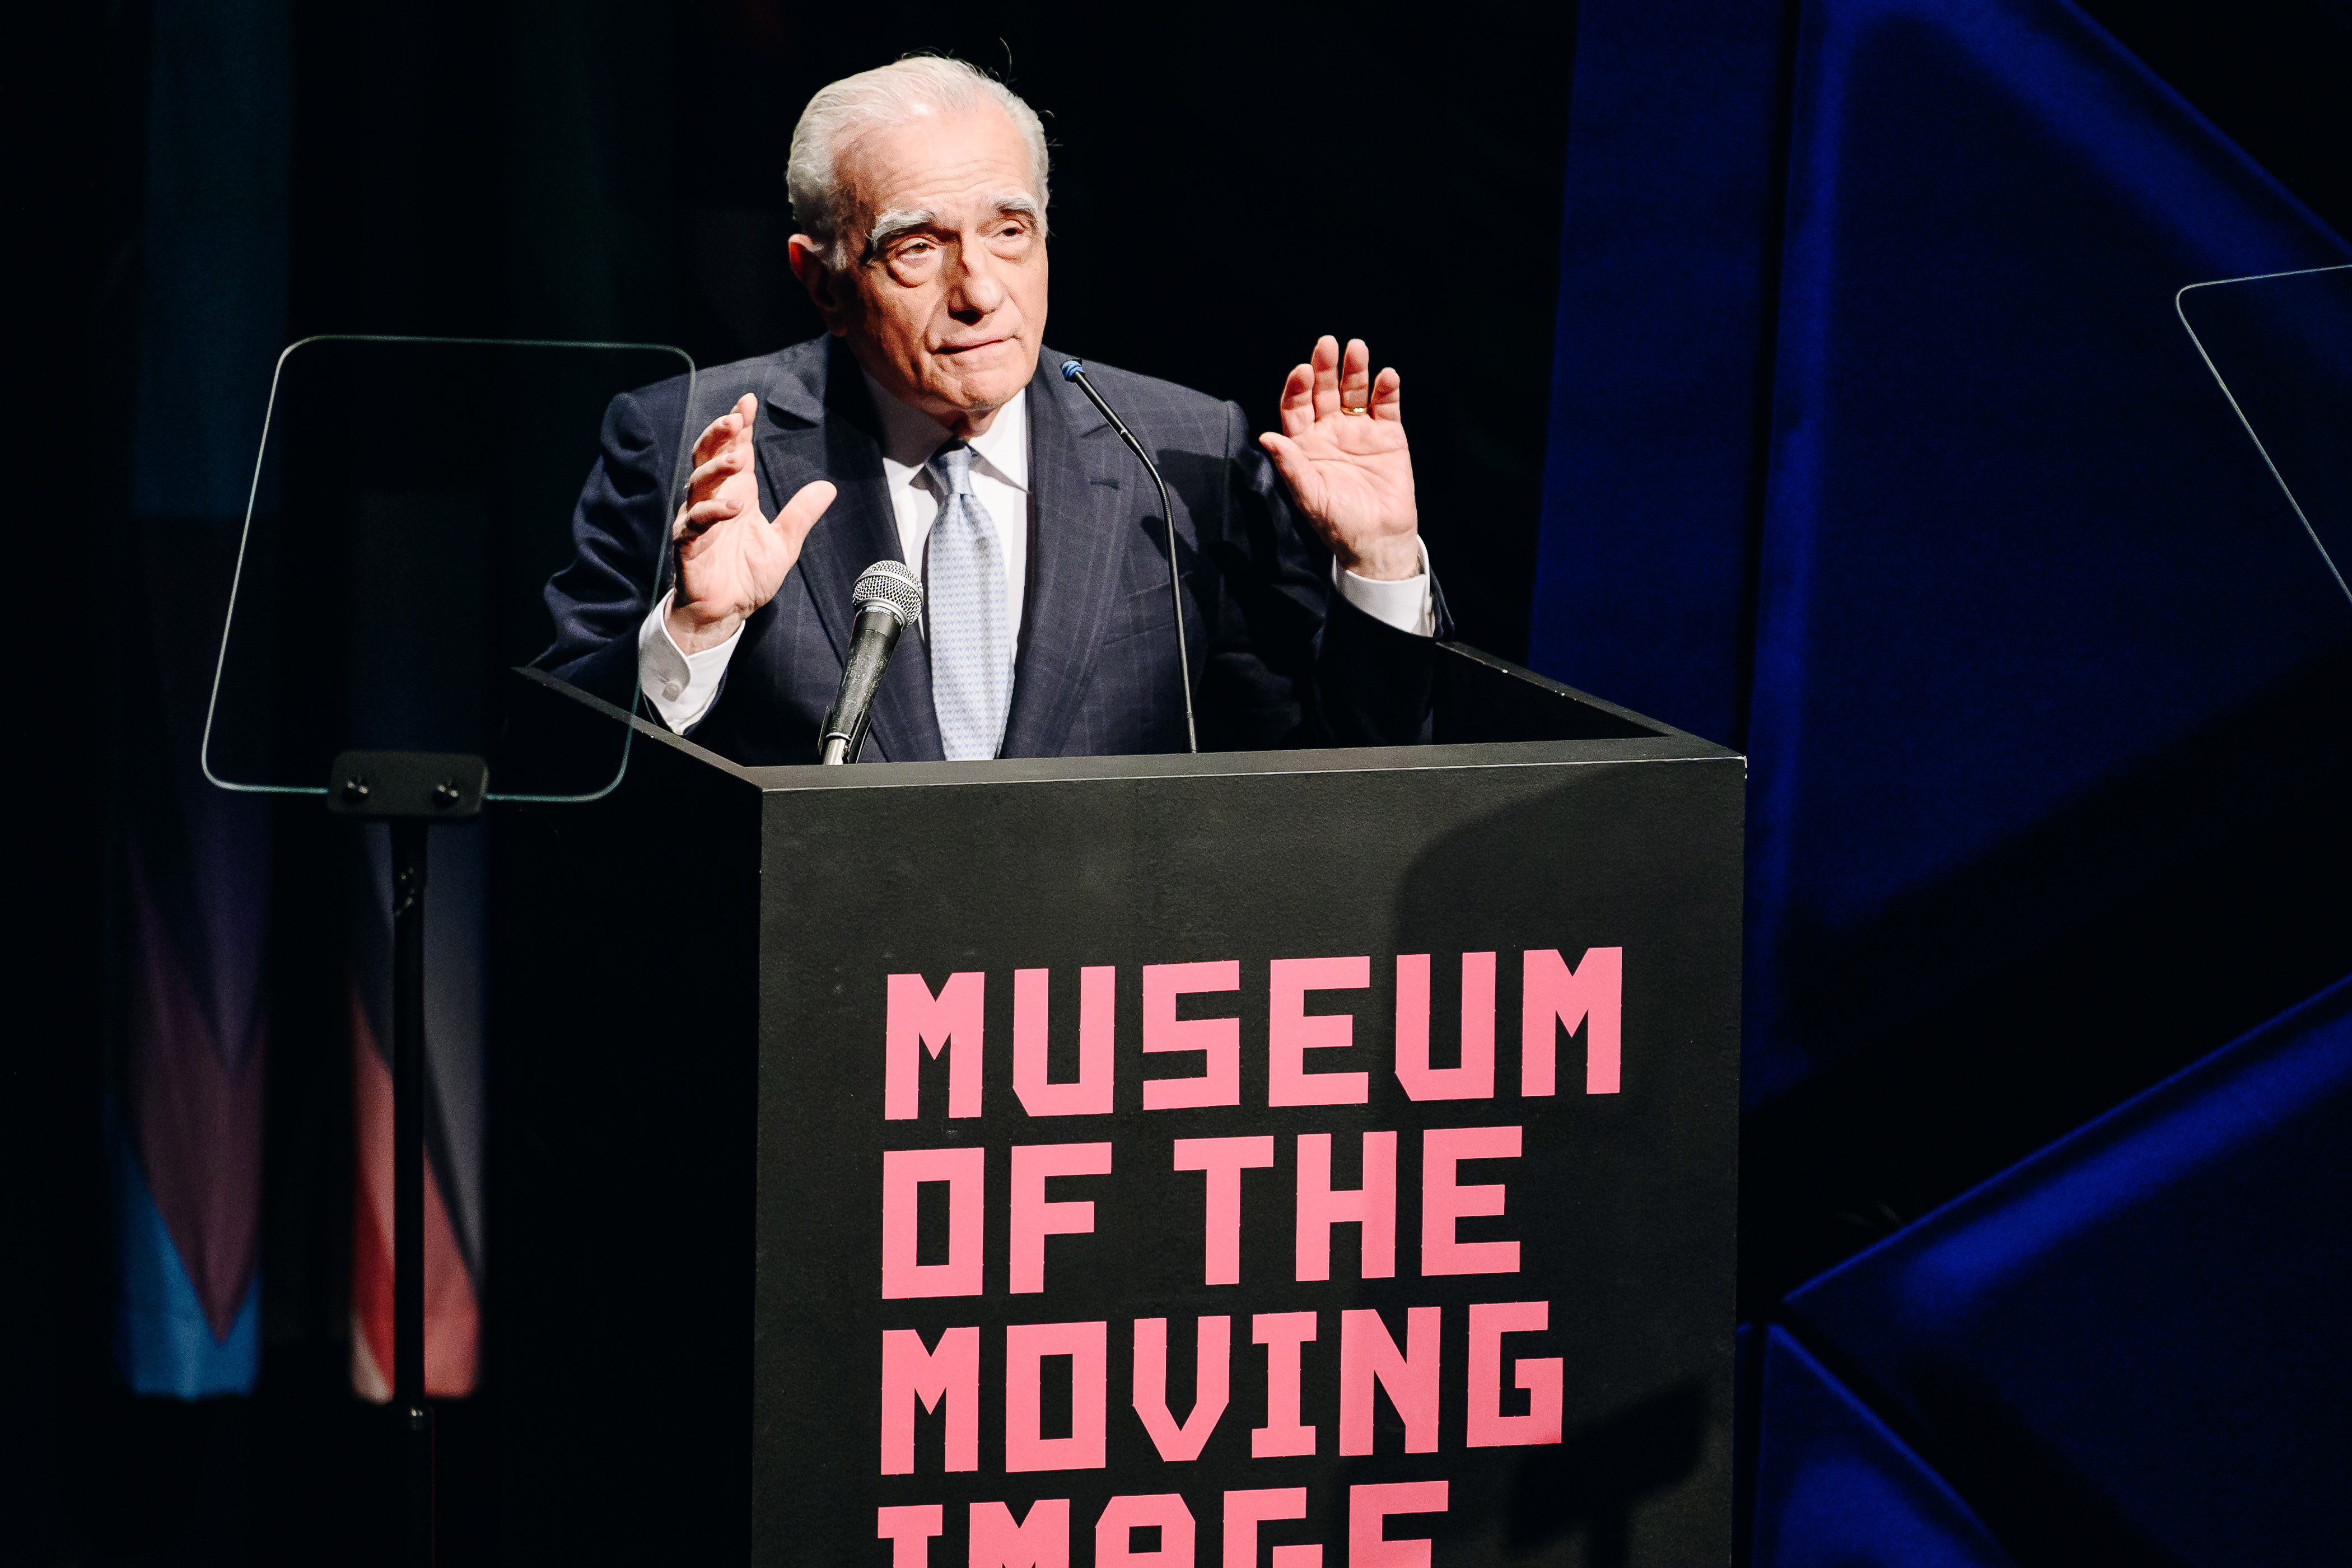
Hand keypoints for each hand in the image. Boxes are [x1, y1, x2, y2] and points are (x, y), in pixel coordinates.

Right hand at [666, 393, 836, 652]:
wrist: (726, 613)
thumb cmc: (747, 576)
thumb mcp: (784, 543)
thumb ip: (800, 514)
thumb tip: (828, 487)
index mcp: (735, 496)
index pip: (734, 451)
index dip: (739, 427)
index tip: (748, 403)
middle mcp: (713, 502)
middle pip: (708, 458)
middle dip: (720, 435)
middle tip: (735, 418)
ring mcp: (697, 521)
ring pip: (698, 484)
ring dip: (716, 469)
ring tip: (737, 459)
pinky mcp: (688, 544)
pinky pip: (694, 523)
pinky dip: (711, 513)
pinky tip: (732, 508)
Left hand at [1258, 336, 1419, 579]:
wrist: (1378, 540)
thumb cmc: (1338, 524)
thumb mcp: (1310, 497)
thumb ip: (1291, 467)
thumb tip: (1267, 437)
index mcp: (1305, 444)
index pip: (1296, 407)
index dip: (1297, 388)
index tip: (1301, 371)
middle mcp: (1330, 431)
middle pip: (1324, 390)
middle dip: (1324, 367)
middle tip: (1327, 344)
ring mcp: (1359, 430)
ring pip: (1355, 392)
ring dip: (1355, 370)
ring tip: (1356, 349)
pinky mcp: (1388, 435)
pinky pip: (1386, 406)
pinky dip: (1387, 390)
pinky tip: (1386, 376)